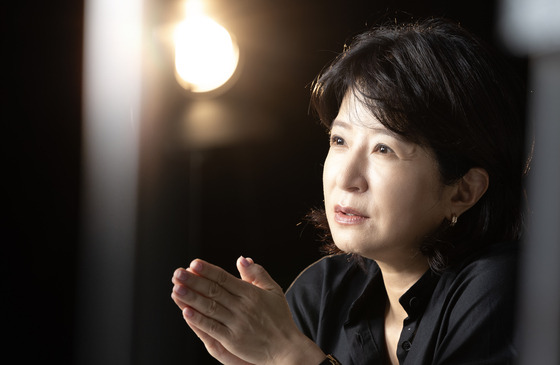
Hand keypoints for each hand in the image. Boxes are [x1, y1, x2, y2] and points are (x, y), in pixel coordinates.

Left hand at [171, 256, 324, 364]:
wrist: (287, 348)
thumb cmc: (280, 319)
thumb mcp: (273, 291)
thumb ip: (257, 274)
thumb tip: (242, 259)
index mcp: (250, 293)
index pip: (224, 278)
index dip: (207, 270)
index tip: (193, 264)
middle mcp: (242, 306)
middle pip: (213, 291)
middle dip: (193, 281)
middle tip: (177, 273)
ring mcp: (236, 323)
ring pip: (209, 307)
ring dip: (191, 298)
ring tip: (176, 289)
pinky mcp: (232, 340)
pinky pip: (212, 328)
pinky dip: (198, 320)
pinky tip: (186, 312)